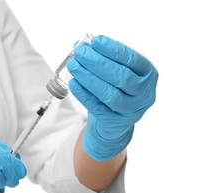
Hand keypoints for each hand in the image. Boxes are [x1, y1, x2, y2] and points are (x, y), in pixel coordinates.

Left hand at [67, 35, 157, 160]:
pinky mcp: (115, 122)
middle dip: (97, 62)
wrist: (116, 120)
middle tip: (80, 53)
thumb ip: (102, 57)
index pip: (131, 59)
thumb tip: (80, 44)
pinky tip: (74, 83)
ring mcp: (131, 110)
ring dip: (88, 78)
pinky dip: (84, 94)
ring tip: (74, 66)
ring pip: (109, 94)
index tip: (95, 41)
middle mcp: (144, 93)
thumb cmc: (117, 89)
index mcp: (148, 74)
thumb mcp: (116, 71)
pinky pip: (98, 107)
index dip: (112, 49)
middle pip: (120, 76)